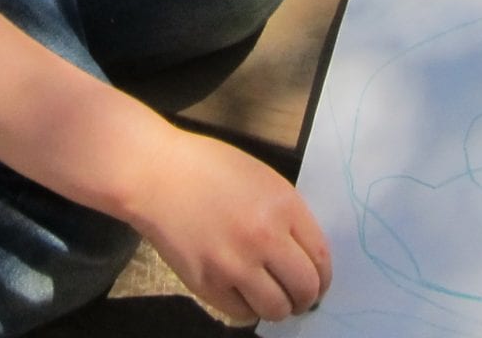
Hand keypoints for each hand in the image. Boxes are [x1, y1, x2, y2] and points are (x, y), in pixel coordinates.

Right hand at [129, 131, 331, 324]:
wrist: (157, 174)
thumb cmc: (210, 167)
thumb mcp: (262, 179)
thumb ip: (287, 215)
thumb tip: (305, 255)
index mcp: (283, 206)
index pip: (321, 258)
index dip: (324, 277)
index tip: (319, 282)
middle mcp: (263, 238)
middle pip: (304, 288)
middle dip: (306, 298)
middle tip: (299, 297)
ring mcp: (234, 264)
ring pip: (276, 309)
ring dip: (279, 308)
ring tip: (272, 298)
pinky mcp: (206, 284)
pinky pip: (241, 313)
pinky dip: (248, 309)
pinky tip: (243, 294)